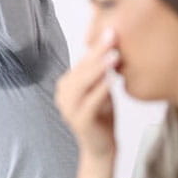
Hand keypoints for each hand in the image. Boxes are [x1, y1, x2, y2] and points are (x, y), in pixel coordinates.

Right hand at [55, 28, 119, 159]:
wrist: (101, 147)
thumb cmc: (102, 115)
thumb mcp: (101, 88)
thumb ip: (101, 71)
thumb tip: (112, 43)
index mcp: (67, 84)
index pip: (82, 61)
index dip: (96, 46)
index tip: (111, 30)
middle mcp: (63, 94)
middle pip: (81, 69)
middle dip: (97, 51)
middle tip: (112, 35)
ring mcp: (68, 108)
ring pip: (82, 84)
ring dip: (98, 68)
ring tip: (114, 55)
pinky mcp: (79, 121)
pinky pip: (90, 102)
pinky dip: (101, 90)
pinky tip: (112, 80)